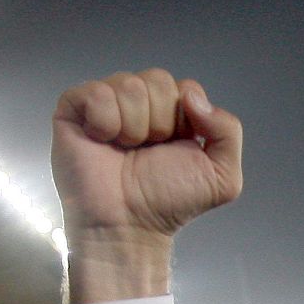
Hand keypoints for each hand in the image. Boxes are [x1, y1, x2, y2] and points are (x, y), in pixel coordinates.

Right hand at [51, 69, 242, 302]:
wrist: (129, 223)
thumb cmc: (170, 201)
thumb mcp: (223, 176)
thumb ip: (228, 132)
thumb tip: (194, 97)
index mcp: (175, 115)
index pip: (187, 88)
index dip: (187, 118)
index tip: (179, 146)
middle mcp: (142, 104)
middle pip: (159, 80)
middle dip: (161, 122)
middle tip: (150, 151)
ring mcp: (108, 103)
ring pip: (129, 84)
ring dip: (135, 125)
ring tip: (127, 150)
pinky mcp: (75, 107)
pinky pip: (96, 92)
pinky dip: (106, 121)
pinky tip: (103, 141)